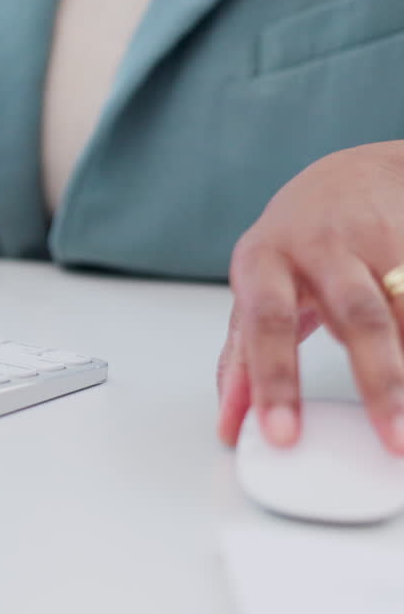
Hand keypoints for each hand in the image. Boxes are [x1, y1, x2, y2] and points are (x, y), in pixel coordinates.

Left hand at [217, 141, 403, 454]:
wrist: (356, 172)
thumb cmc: (294, 244)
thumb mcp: (256, 290)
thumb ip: (242, 360)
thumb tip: (227, 428)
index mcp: (266, 260)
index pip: (267, 326)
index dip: (274, 382)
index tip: (282, 436)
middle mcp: (323, 246)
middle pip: (357, 315)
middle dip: (380, 381)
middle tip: (393, 440)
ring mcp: (381, 240)